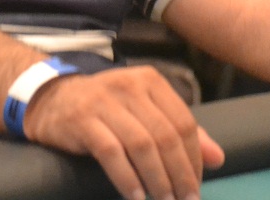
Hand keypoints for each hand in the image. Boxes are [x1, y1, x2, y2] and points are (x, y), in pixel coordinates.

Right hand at [25, 65, 224, 199]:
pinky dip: (128, 179)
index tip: (196, 186)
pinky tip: (136, 198)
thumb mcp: (143, 111)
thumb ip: (178, 131)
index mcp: (151, 81)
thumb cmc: (105, 108)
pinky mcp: (82, 120)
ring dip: (157, 180)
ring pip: (142, 145)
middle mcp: (130, 86)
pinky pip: (112, 153)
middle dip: (180, 174)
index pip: (184, 122)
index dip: (194, 159)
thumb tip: (218, 158)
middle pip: (166, 135)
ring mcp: (104, 102)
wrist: (51, 98)